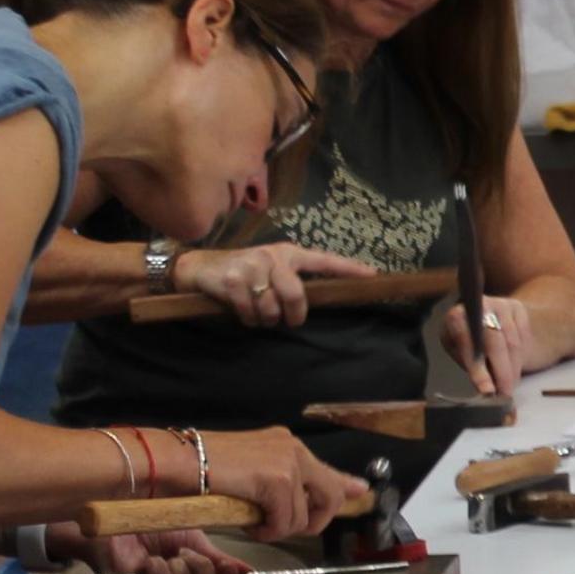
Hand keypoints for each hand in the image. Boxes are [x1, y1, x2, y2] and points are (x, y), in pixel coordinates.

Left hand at [80, 525, 250, 573]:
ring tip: (167, 556)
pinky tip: (149, 561)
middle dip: (204, 571)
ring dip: (180, 567)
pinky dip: (158, 567)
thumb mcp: (196, 544)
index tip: (228, 565)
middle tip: (187, 553)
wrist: (119, 522)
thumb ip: (220, 561)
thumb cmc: (156, 534)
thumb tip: (248, 573)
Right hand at [171, 241, 369, 329]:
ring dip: (265, 319)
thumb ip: (292, 281)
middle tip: (288, 320)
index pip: (323, 261)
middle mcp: (273, 256)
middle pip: (296, 295)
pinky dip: (247, 318)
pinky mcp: (233, 280)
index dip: (348, 269)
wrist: (202, 268)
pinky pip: (250, 313)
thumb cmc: (244, 273)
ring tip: (257, 311)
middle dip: (293, 314)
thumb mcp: (271, 270)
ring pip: (271, 308)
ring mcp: (253, 266)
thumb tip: (313, 303)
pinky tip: (240, 309)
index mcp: (289, 254)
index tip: (372, 275)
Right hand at [205, 428, 370, 543]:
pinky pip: (284, 522)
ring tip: (249, 517)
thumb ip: (281, 486)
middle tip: (281, 526)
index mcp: (285, 445)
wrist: (177, 462)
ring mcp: (287, 463)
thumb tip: (301, 503)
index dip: (345, 485)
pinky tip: (245, 520)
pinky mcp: (277, 479)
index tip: (360, 492)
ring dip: (277, 528)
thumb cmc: (205, 471)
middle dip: (312, 521)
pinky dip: (265, 530)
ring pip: (302, 517)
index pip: (327, 470)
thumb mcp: (251, 476)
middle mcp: (292, 449)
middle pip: (330, 496)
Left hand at [431, 290, 530, 399]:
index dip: (477, 368)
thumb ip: (473, 368)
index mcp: (457, 316)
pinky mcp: (517, 307)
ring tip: (510, 386)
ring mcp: (500, 304)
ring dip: (513, 369)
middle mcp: (479, 305)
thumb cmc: (469, 342)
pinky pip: (524, 337)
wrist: (486, 318)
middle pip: (495, 341)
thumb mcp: (462, 354)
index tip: (487, 390)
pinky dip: (521, 357)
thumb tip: (487, 390)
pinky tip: (515, 368)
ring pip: (513, 342)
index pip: (467, 342)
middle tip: (505, 393)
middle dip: (502, 372)